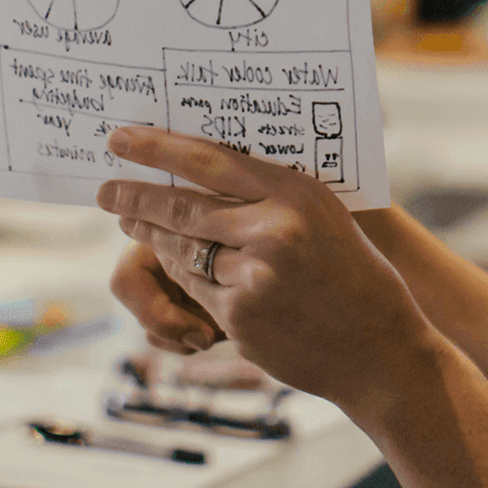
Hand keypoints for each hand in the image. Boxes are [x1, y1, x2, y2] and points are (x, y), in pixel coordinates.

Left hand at [97, 126, 439, 408]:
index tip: (122, 139)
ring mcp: (253, 276)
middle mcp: (273, 229)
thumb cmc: (354, 273)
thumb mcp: (323, 215)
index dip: (159, 148)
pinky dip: (181, 276)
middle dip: (136, 195)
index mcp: (295, 193)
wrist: (380, 348)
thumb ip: (271, 194)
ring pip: (182, 248)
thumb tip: (203, 168)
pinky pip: (194, 288)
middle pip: (183, 205)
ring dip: (150, 234)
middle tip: (106, 187)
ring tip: (130, 219)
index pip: (210, 161)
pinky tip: (170, 264)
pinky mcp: (240, 316)